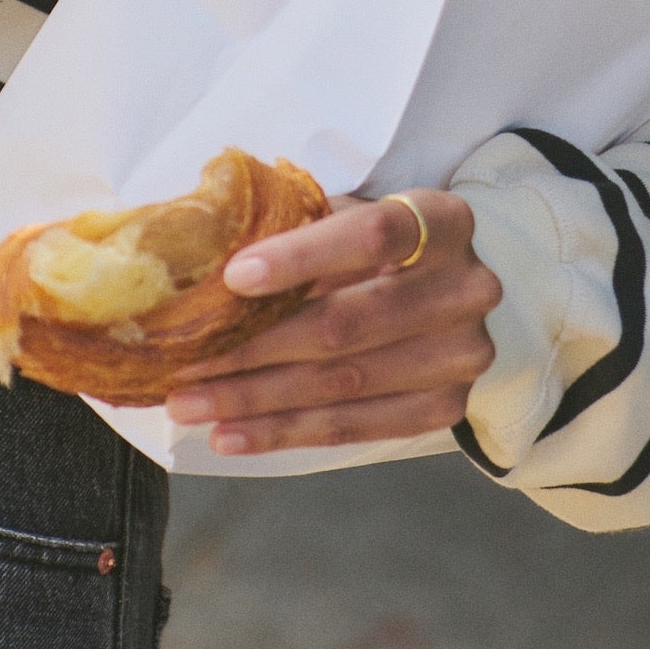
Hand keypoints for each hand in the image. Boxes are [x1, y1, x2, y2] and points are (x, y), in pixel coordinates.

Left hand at [164, 190, 499, 454]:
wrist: (451, 288)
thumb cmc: (380, 243)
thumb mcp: (352, 214)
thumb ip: (298, 223)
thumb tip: (202, 251)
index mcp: (442, 220)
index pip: (371, 235)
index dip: (300, 258)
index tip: (232, 278)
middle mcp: (465, 289)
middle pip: (346, 325)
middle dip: (254, 347)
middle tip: (184, 360)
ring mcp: (461, 355)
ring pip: (342, 384)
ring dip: (255, 399)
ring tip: (189, 404)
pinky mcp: (446, 408)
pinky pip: (353, 428)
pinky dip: (285, 433)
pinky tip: (231, 434)